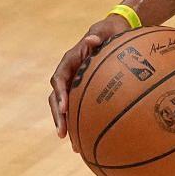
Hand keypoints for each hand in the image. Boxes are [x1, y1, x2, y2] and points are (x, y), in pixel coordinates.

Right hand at [50, 14, 131, 139]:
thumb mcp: (109, 31)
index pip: (60, 78)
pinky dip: (81, 122)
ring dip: (66, 124)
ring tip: (73, 144)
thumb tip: (92, 39)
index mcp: (71, 60)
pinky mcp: (84, 89)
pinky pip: (79, 107)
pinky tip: (88, 139)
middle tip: (63, 133)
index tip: (64, 108)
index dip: (60, 94)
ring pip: (65, 106)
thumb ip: (100, 35)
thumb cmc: (114, 32)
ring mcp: (75, 82)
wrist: (117, 32)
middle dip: (59, 116)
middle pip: (57, 97)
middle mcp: (69, 73)